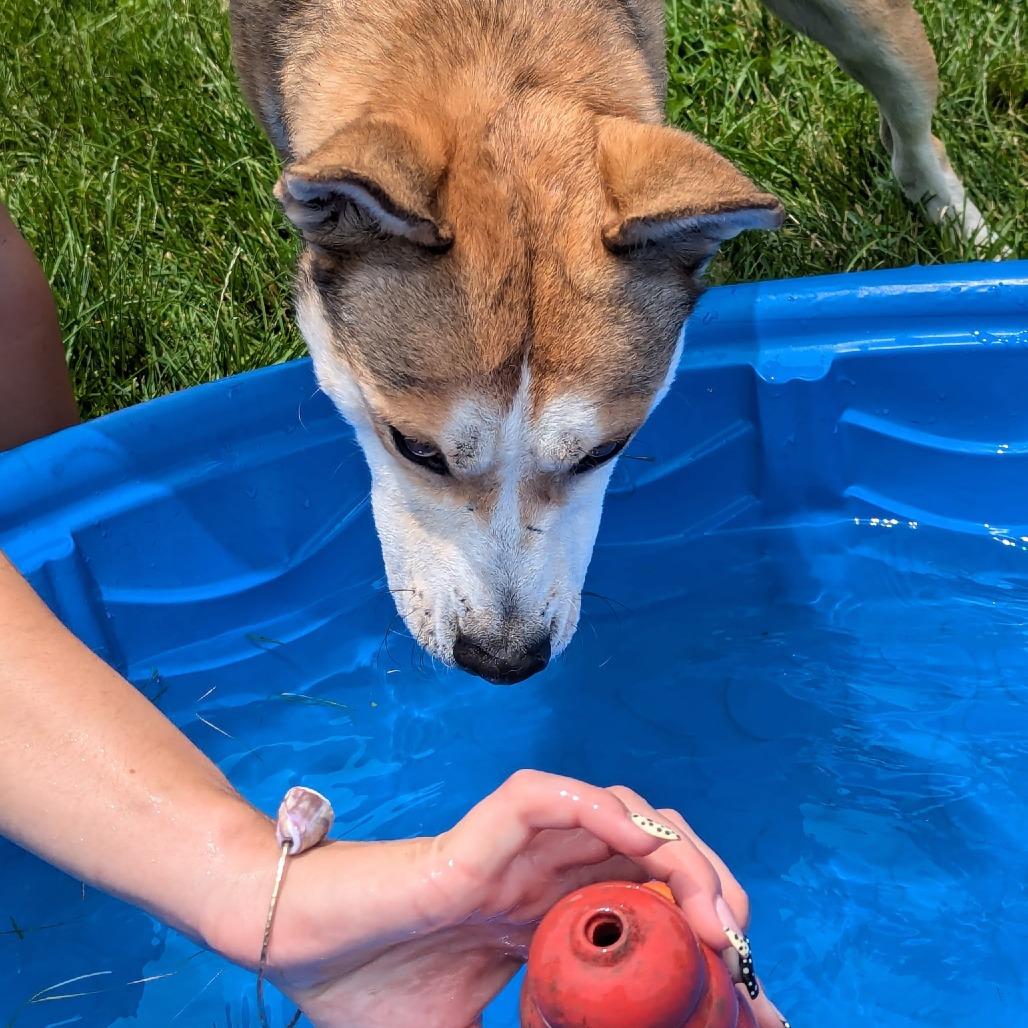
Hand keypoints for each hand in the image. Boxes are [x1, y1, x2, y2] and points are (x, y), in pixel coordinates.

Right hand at [212, 770, 786, 1026]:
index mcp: (543, 913)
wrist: (295, 948)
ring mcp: (513, 847)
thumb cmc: (366, 989)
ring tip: (717, 908)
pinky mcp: (478, 833)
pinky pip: (548, 797)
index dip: (697, 920)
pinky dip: (599, 808)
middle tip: (742, 943)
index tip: (737, 977)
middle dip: (708, 881)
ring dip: (674, 848)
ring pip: (616, 814)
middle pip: (646, 847)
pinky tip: (639, 841)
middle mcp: (540, 871)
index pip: (641, 894)